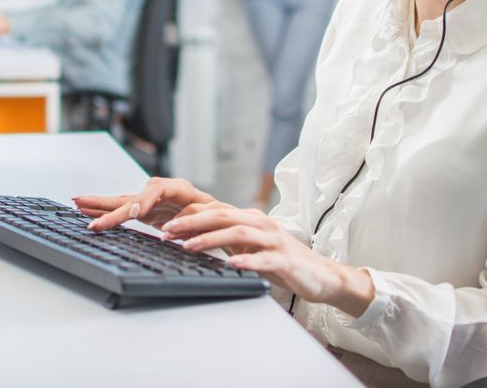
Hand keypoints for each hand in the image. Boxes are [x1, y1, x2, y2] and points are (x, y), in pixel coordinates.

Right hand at [73, 177, 218, 231]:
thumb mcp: (213, 215)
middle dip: (109, 203)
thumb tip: (175, 226)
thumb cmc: (218, 215)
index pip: (156, 190)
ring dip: (98, 204)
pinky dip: (104, 210)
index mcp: (179, 189)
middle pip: (132, 196)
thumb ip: (195, 217)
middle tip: (87, 210)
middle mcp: (160, 191)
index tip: (134, 212)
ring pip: (121, 202)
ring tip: (77, 203)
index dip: (143, 200)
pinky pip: (121, 209)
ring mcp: (149, 201)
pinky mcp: (143, 210)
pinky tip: (88, 210)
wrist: (218, 217)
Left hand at [161, 207, 374, 315]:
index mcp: (250, 219)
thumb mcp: (250, 247)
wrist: (320, 275)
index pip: (215, 211)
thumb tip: (192, 240)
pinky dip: (245, 260)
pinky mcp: (285, 259)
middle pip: (223, 216)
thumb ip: (227, 240)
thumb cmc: (281, 261)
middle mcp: (261, 224)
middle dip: (193, 222)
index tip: (165, 225)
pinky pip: (262, 258)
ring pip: (239, 233)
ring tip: (190, 246)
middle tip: (168, 231)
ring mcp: (274, 240)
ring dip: (211, 239)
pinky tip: (231, 264)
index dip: (189, 217)